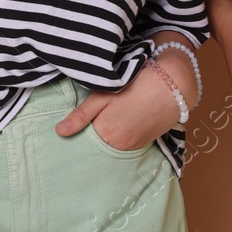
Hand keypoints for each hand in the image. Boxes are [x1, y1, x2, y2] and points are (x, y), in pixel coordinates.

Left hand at [55, 59, 186, 150]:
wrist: (172, 84)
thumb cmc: (136, 85)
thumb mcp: (104, 95)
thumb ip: (81, 115)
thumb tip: (59, 132)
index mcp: (105, 134)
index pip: (82, 143)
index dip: (78, 134)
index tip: (74, 128)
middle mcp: (119, 146)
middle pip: (96, 146)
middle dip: (90, 138)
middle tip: (91, 121)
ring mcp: (133, 147)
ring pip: (111, 147)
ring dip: (106, 138)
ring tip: (107, 121)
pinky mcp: (144, 144)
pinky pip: (124, 146)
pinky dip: (119, 138)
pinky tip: (120, 124)